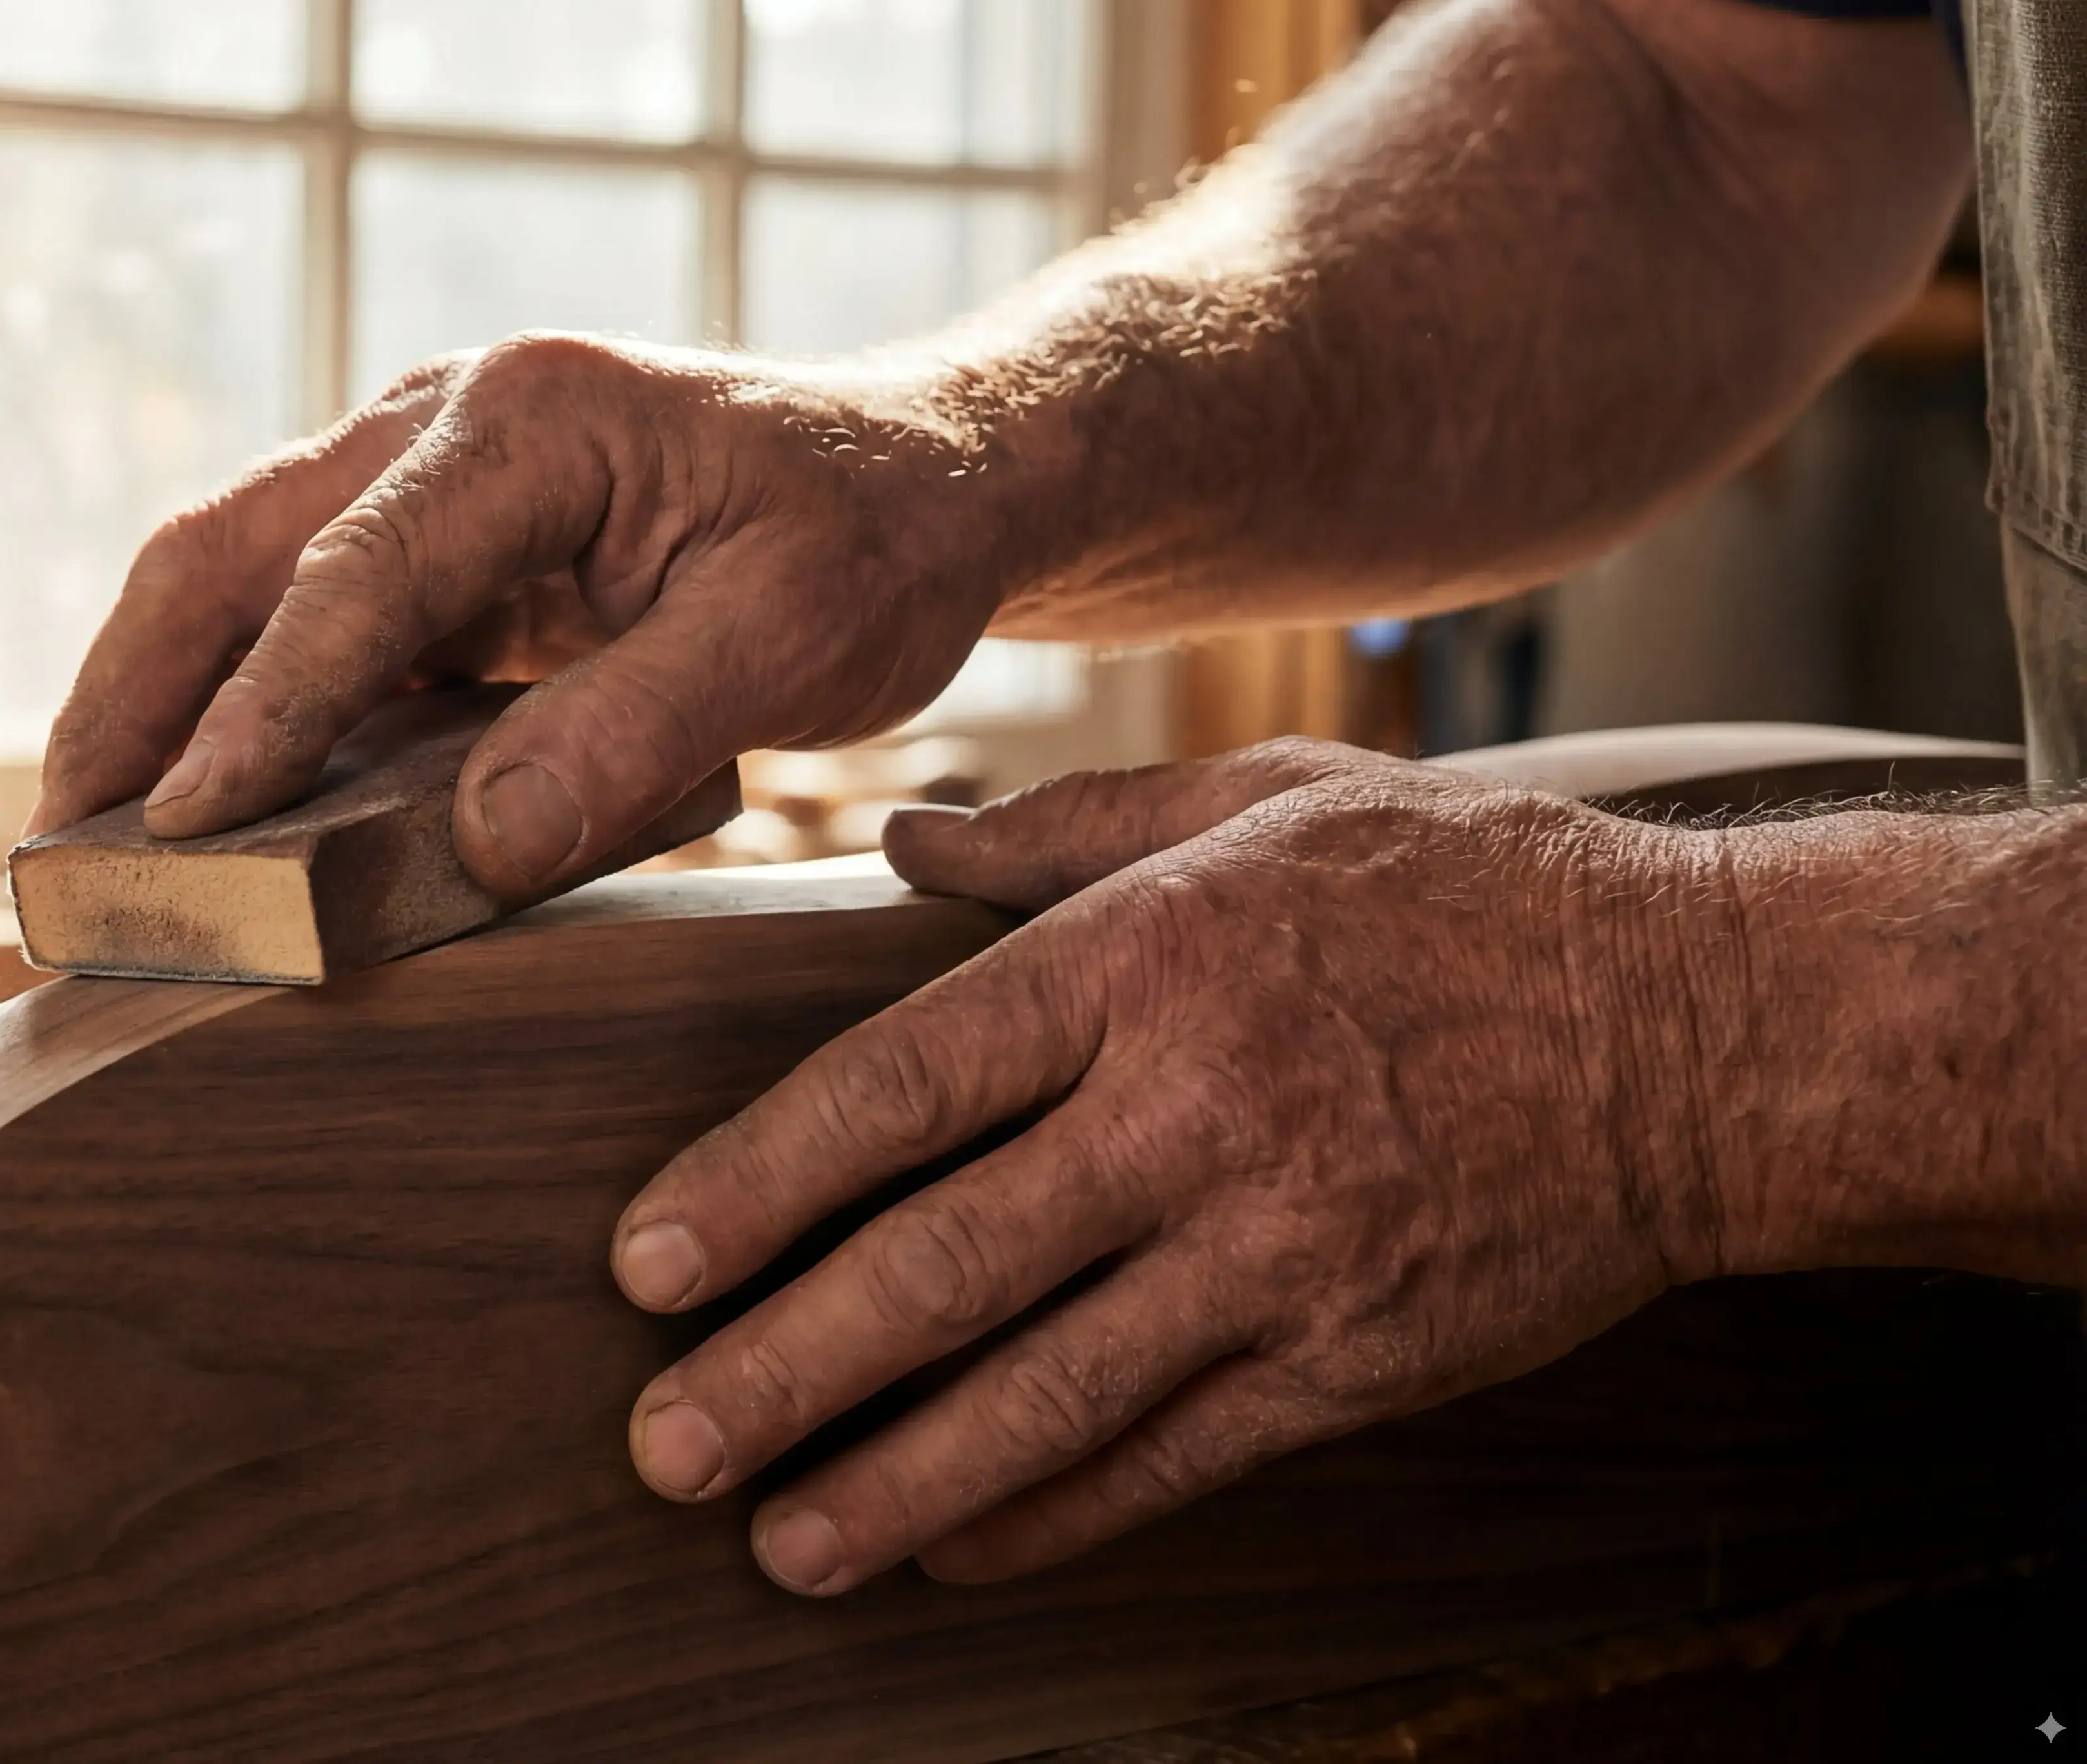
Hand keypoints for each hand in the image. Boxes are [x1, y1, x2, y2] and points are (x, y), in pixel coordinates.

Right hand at [27, 336, 1051, 890]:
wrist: (926, 475)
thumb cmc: (872, 542)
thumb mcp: (793, 641)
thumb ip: (633, 734)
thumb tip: (481, 849)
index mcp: (530, 416)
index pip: (354, 571)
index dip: (262, 704)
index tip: (184, 821)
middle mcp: (443, 418)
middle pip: (228, 544)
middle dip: (130, 688)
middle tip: (55, 839)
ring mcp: (420, 472)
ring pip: (232, 574)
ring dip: (151, 697)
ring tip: (81, 839)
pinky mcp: (427, 541)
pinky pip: (297, 620)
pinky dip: (232, 708)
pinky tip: (196, 813)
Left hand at [611, 740, 1746, 1591]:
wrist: (1709, 1026)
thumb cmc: (1464, 891)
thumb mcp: (1263, 799)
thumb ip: (1063, 828)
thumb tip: (897, 838)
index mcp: (1149, 961)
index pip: (902, 1083)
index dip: (758, 1179)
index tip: (646, 1262)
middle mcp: (1198, 1112)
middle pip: (946, 1264)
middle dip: (786, 1369)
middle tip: (664, 1444)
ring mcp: (1280, 1249)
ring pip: (1047, 1393)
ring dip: (894, 1484)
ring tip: (774, 1545)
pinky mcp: (1355, 1356)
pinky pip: (1172, 1457)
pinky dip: (1048, 1517)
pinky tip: (948, 1556)